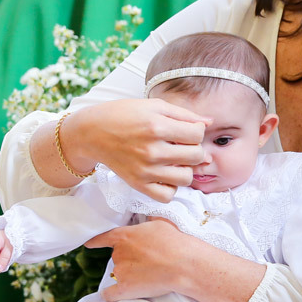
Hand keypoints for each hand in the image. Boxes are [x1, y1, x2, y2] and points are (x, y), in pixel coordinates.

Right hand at [64, 99, 210, 201]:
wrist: (92, 133)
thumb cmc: (123, 115)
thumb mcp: (154, 106)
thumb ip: (184, 114)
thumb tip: (210, 122)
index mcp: (157, 126)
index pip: (197, 134)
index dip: (196, 131)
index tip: (187, 130)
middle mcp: (152, 150)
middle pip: (196, 156)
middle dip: (194, 149)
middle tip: (181, 145)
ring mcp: (145, 170)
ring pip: (186, 178)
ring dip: (185, 169)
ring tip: (174, 160)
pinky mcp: (138, 184)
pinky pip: (168, 195)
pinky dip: (170, 187)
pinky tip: (164, 174)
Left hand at [86, 218, 190, 301]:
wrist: (183, 264)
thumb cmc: (174, 242)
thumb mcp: (160, 224)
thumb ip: (147, 224)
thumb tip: (148, 219)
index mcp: (123, 236)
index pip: (103, 238)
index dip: (95, 241)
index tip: (89, 244)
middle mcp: (118, 253)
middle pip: (117, 257)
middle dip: (129, 259)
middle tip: (148, 261)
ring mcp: (120, 272)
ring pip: (119, 273)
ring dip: (129, 274)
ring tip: (149, 275)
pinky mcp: (125, 288)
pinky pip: (110, 294)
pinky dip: (110, 294)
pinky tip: (112, 294)